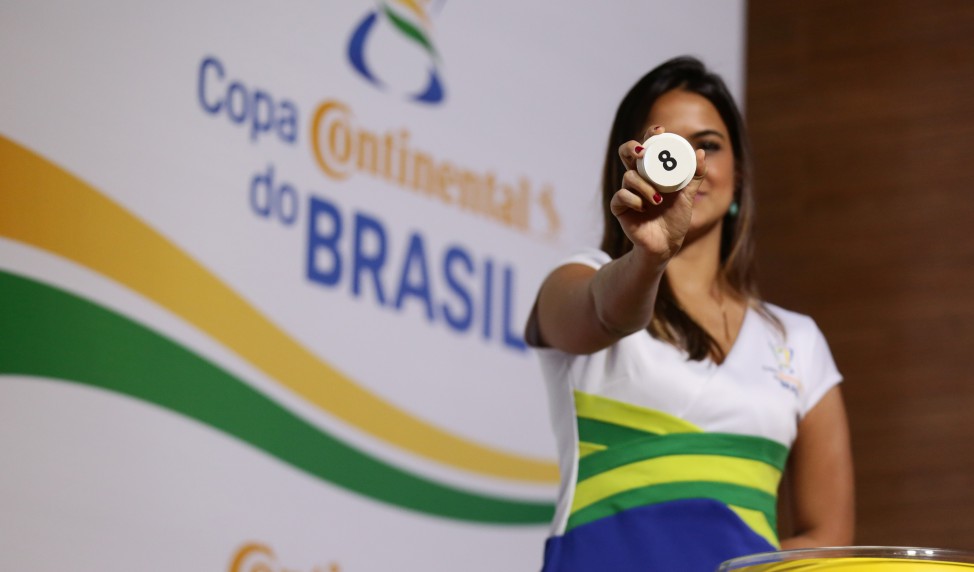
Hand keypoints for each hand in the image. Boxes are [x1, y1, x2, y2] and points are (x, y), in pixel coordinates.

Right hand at [611, 126, 706, 260]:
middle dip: (632, 147)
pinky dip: (634, 200)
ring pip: (628, 176)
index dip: (650, 135)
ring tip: (656, 200)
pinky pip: (621, 196)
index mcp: (653, 172)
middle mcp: (638, 178)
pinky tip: (644, 208)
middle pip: (626, 153)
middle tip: (643, 152)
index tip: (660, 131)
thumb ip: (695, 176)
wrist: (666, 244)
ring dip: (643, 186)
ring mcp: (628, 192)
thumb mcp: (688, 196)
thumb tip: (701, 152)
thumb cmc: (675, 219)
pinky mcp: (620, 207)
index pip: (648, 147)